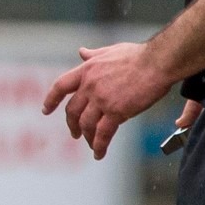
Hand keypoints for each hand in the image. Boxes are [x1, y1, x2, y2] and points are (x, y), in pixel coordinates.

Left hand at [40, 42, 174, 159]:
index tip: (46, 110)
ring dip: (87, 137)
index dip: (51, 100)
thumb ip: (93, 54)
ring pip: (86, 124)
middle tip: (74, 133)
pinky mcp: (116, 112)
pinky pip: (103, 133)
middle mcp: (89, 86)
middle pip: (72, 110)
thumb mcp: (110, 50)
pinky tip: (99, 153)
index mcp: (86, 70)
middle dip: (72, 124)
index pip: (60, 87)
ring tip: (91, 144)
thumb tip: (82, 52)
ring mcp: (101, 99)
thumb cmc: (139, 55)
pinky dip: (99, 146)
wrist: (158, 61)